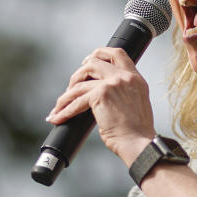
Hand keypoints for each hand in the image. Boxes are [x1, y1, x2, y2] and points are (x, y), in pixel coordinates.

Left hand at [47, 47, 154, 164]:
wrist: (138, 143)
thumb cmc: (137, 131)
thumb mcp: (136, 103)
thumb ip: (123, 92)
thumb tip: (102, 92)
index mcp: (135, 78)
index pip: (117, 54)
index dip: (99, 54)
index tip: (87, 61)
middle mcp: (125, 77)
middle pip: (93, 62)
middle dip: (78, 74)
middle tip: (71, 86)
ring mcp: (112, 84)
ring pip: (80, 83)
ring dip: (66, 95)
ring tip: (60, 106)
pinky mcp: (100, 95)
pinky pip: (76, 101)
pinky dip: (64, 110)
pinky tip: (58, 117)